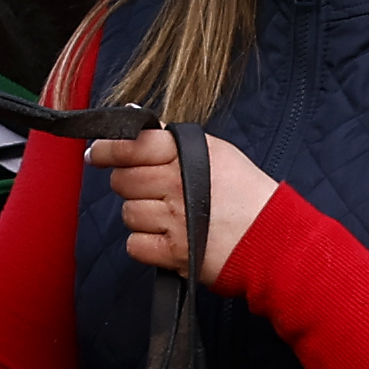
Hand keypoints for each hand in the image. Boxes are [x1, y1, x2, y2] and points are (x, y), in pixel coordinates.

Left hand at [90, 126, 273, 276]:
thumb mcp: (216, 153)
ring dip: (141, 216)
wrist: (272, 239)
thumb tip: (131, 115)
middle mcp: (178, 184)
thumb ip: (171, 137)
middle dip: (130, 184)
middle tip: (151, 190)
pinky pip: (134, 245)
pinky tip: (167, 238)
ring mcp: (175, 219)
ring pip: (128, 213)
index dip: (108, 148)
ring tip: (169, 216)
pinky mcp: (174, 252)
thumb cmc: (245, 195)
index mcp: (189, 155)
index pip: (133, 144)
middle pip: (123, 180)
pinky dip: (146, 244)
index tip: (96, 153)